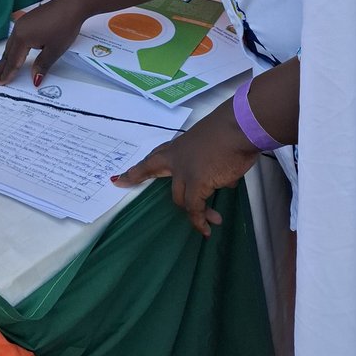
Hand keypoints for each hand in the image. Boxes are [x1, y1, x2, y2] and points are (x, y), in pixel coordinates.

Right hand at [0, 0, 82, 85]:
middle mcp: (18, 30)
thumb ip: (41, 65)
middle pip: (8, 52)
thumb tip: (34, 79)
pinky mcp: (27, 19)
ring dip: (5, 57)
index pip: (13, 61)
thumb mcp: (54, 50)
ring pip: (10, 44)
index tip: (0, 83)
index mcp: (22, 39)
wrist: (71, 5)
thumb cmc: (64, 27)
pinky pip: (15, 37)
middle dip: (0, 66)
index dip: (7, 74)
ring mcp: (21, 23)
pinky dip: (11, 48)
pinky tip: (12, 50)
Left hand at [113, 98, 258, 235]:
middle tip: (122, 181)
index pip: (154, 157)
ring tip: (212, 221)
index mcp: (179, 147)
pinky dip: (201, 218)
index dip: (138, 169)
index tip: (118, 179)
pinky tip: (207, 227)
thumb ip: (211, 162)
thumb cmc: (230, 132)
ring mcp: (184, 171)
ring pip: (179, 197)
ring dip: (197, 212)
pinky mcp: (196, 183)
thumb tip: (223, 180)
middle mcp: (177, 158)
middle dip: (138, 176)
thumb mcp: (213, 145)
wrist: (237, 128)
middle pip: (153, 169)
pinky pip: (194, 207)